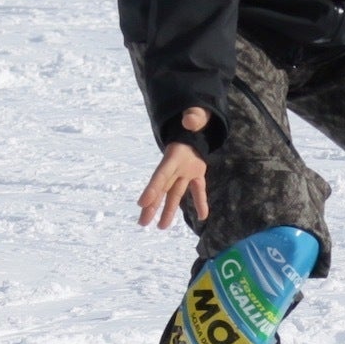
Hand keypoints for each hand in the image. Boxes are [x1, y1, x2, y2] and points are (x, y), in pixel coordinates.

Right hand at [136, 108, 210, 229]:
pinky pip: (197, 189)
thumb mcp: (194, 116)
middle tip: (142, 222)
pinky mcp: (196, 172)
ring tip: (161, 227)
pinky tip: (203, 217)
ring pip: (175, 194)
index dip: (152, 189)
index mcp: (174, 155)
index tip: (141, 203)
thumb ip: (193, 118)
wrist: (196, 123)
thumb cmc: (193, 118)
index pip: (161, 175)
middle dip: (152, 205)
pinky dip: (201, 202)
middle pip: (162, 189)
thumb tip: (190, 120)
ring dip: (168, 210)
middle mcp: (176, 166)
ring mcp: (185, 170)